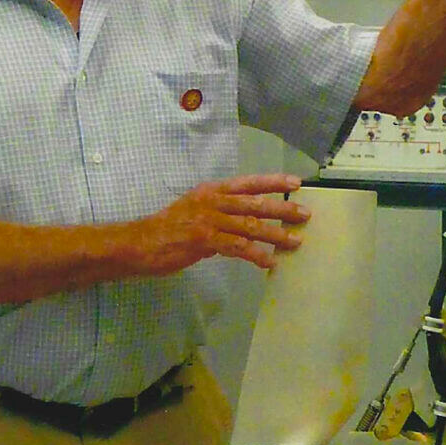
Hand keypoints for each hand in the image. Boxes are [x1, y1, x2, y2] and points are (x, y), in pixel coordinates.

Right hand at [128, 174, 310, 275]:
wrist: (140, 242)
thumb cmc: (167, 228)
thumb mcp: (194, 210)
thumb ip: (219, 214)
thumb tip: (241, 225)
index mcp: (211, 191)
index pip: (247, 183)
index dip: (272, 181)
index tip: (295, 182)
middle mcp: (212, 201)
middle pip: (254, 203)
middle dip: (282, 208)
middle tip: (305, 214)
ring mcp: (208, 220)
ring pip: (249, 225)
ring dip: (275, 234)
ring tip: (294, 241)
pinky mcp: (204, 241)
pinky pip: (237, 248)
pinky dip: (256, 255)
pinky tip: (270, 262)